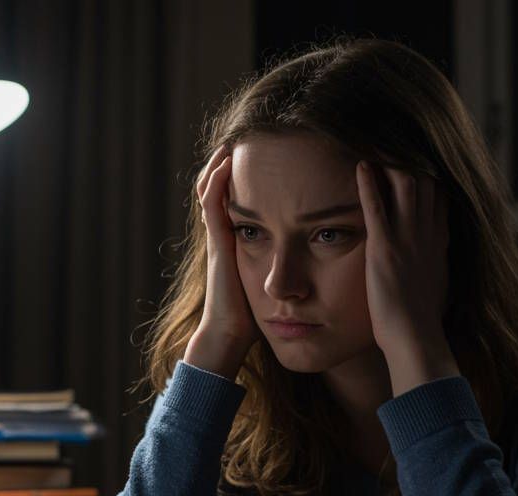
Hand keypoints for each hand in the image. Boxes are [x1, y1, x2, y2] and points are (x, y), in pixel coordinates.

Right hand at [184, 146, 259, 378]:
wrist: (231, 333)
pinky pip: (212, 204)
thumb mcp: (269, 281)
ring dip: (218, 165)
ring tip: (231, 142)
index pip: (232, 202)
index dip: (237, 180)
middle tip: (240, 141)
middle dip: (225, 165)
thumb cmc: (253, 314)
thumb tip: (308, 260)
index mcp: (234, 242)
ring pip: (210, 191)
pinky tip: (228, 162)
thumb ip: (281, 266)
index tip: (256, 158)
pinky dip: (217, 181)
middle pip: (216, 190)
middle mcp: (222, 236)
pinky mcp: (217, 242)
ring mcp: (217, 238)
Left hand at [355, 161, 460, 393]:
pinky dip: (369, 184)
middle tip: (393, 135)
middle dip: (410, 155)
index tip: (416, 154)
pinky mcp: (384, 250)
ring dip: (390, 159)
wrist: (417, 339)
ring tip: (374, 139)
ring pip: (406, 184)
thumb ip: (431, 265)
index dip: (429, 170)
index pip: (440, 193)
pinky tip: (360, 165)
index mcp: (439, 241)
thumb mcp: (434, 284)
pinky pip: (377, 208)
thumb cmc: (421, 321)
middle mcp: (428, 234)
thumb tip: (431, 263)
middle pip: (426, 179)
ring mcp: (408, 239)